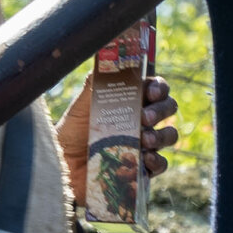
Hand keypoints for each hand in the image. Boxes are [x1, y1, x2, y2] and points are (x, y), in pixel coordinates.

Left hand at [57, 75, 176, 207]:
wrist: (63, 164)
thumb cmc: (72, 131)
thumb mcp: (81, 105)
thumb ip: (95, 84)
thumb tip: (106, 62)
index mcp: (131, 101)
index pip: (156, 87)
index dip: (159, 87)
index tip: (151, 91)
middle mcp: (141, 121)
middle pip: (168, 108)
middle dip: (161, 110)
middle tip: (145, 116)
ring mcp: (144, 145)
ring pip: (169, 135)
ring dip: (161, 135)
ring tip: (145, 139)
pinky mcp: (142, 169)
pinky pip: (161, 164)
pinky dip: (157, 161)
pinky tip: (146, 158)